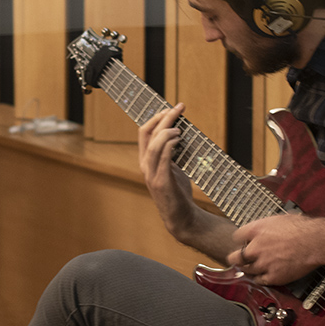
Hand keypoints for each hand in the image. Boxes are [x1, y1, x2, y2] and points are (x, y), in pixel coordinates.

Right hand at [138, 103, 197, 237]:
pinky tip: (179, 139)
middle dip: (163, 118)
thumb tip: (180, 132)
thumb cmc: (178, 192)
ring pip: (153, 145)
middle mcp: (145, 165)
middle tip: (179, 108)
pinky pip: (163, 158)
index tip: (171, 108)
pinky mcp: (161, 182)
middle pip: (148, 134)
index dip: (156, 117)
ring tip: (180, 127)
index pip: (144, 132)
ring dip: (167, 131)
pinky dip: (170, 145)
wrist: (181, 217)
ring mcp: (151, 174)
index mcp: (146, 160)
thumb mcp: (173, 168)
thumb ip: (171, 153)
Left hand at [227, 214, 323, 285]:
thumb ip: (266, 226)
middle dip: (236, 258)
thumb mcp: (279, 219)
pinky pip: (259, 281)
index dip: (240, 241)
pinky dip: (259, 279)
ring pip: (246, 270)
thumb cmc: (303, 228)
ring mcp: (263, 263)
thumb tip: (263, 229)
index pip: (236, 237)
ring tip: (251, 268)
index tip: (243, 243)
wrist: (316, 242)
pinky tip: (261, 276)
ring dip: (247, 269)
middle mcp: (256, 247)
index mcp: (256, 230)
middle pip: (235, 257)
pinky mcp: (273, 276)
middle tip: (239, 259)